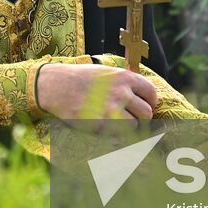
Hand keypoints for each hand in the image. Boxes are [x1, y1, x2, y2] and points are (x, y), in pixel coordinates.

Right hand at [34, 62, 158, 123]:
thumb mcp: (106, 72)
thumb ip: (124, 83)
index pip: (151, 93)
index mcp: (124, 77)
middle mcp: (121, 93)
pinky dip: (115, 134)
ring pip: (134, 126)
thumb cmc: (80, 78)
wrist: (56, 85)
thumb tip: (142, 96)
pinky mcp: (100, 124)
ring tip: (117, 123)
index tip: (145, 106)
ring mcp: (111, 109)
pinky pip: (118, 135)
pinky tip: (106, 127)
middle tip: (133, 118)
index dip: (150, 102)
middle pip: (146, 113)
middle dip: (141, 118)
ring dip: (128, 127)